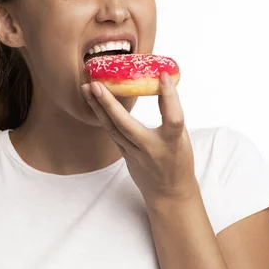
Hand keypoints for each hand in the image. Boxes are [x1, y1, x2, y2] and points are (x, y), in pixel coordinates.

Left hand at [81, 72, 196, 204]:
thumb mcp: (181, 137)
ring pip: (112, 129)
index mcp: (173, 143)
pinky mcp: (124, 155)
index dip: (169, 96)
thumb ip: (170, 113)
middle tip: (95, 84)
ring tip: (86, 88)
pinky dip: (102, 116)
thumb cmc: (178, 160)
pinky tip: (93, 102)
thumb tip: (162, 83)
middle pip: (126, 125)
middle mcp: (151, 149)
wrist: (168, 193)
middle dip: (109, 104)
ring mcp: (134, 154)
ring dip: (98, 107)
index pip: (172, 117)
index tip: (164, 75)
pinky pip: (111, 132)